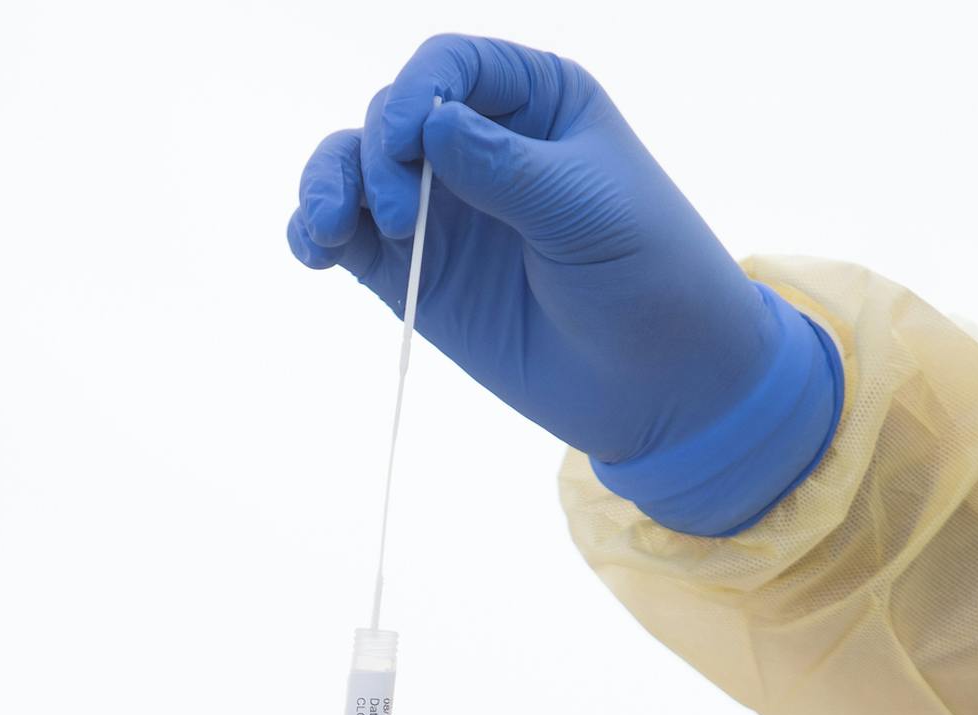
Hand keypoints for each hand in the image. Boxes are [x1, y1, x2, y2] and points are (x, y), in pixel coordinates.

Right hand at [287, 34, 841, 534]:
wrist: (662, 386)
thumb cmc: (651, 279)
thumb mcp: (590, 213)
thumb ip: (508, 169)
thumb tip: (429, 124)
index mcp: (536, 102)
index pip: (451, 65)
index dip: (415, 91)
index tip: (407, 141)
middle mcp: (479, 143)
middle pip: (391, 115)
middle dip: (377, 156)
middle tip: (405, 220)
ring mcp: (442, 208)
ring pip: (353, 168)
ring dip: (329, 187)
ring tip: (333, 233)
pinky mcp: (414, 271)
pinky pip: (348, 237)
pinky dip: (316, 234)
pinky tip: (315, 250)